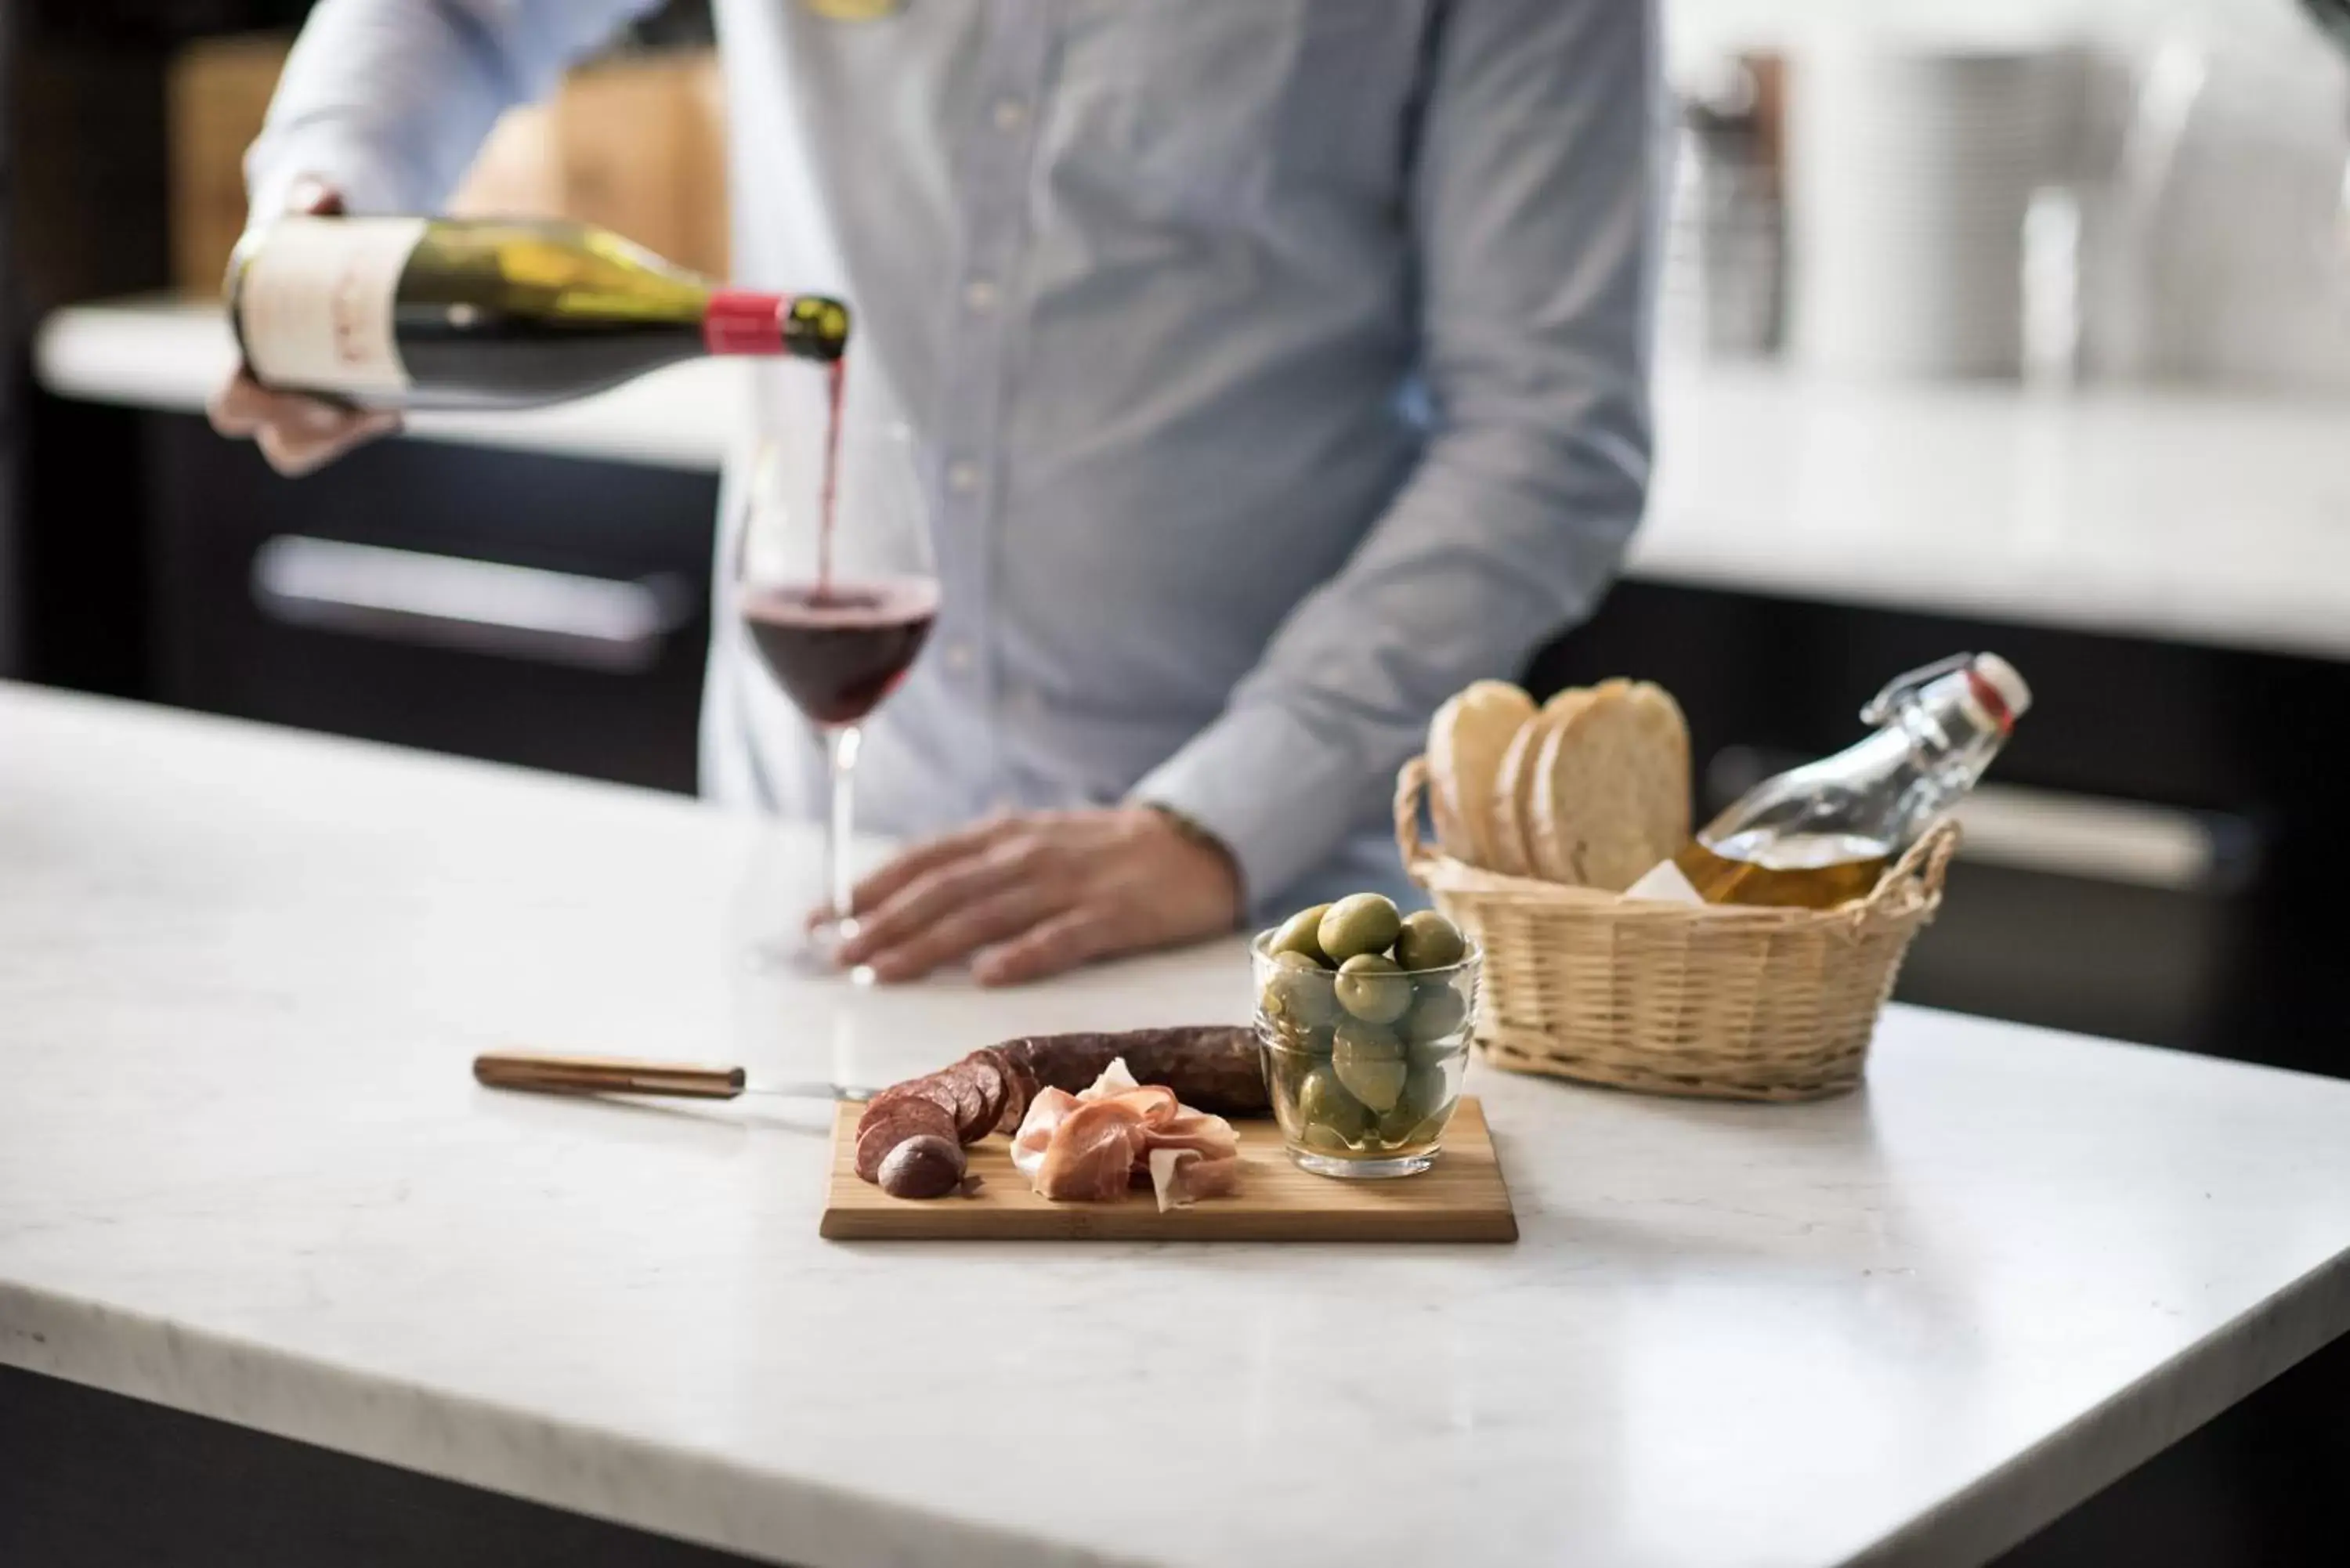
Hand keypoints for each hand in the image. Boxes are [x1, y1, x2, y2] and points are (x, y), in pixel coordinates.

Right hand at [205, 179, 402, 476]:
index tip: (308, 391)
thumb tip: (325, 198)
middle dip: (322, 437)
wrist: (333, 224)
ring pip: (320, 445)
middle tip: (365, 411)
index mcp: (247, 347)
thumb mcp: (305, 201)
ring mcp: (315, 395)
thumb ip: (308, 194)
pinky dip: (384, 418)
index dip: (265, 411)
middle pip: (283, 446)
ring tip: (393, 407)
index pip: (234, 408)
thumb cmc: (306, 216)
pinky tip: (411, 399)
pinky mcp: (354, 394)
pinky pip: (361, 428)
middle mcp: (276, 383)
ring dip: (356, 437)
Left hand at [826, 807, 1244, 985]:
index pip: (924, 862)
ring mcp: (1070, 885)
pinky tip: (989, 976)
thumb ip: (980, 866)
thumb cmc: (1104, 852)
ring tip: (885, 970)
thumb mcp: (1035, 843)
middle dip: (884, 923)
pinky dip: (1024, 954)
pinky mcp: (1113, 916)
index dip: (870, 888)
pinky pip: (1063, 938)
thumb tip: (912, 894)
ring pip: (988, 914)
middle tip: (838, 956)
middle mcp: (1028, 855)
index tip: (821, 918)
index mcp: (1005, 837)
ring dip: (931, 943)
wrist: (1193, 843)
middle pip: (944, 891)